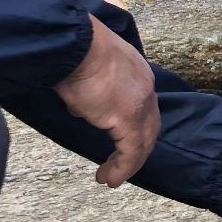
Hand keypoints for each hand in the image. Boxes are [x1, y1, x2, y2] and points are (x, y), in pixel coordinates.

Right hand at [54, 15, 159, 186]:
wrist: (74, 42)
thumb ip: (88, 91)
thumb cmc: (72, 48)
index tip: (120, 139)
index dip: (134, 124)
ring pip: (142, 142)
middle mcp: (145, 87)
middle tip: (121, 163)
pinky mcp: (128, 120)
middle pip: (148, 125)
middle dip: (136, 147)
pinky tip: (109, 179)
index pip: (142, 104)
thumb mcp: (84, 69)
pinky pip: (131, 152)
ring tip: (110, 177)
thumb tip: (82, 109)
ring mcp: (139, 104)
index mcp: (137, 71)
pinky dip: (122, 168)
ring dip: (127, 163)